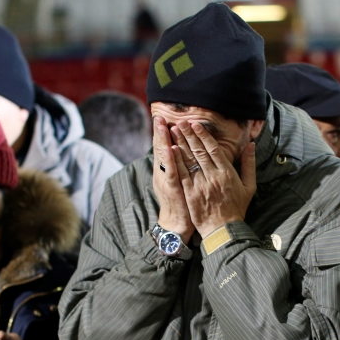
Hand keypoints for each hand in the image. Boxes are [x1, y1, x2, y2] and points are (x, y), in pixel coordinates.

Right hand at [152, 116, 194, 242]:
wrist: (177, 224)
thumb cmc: (181, 201)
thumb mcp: (177, 182)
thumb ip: (178, 165)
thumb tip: (179, 149)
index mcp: (166, 169)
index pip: (164, 147)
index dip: (162, 133)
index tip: (161, 117)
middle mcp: (163, 173)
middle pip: (161, 149)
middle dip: (159, 132)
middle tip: (158, 116)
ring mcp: (167, 180)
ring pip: (164, 157)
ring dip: (163, 140)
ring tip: (161, 125)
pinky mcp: (174, 189)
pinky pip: (172, 172)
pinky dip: (170, 160)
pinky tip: (170, 148)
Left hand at [170, 121, 256, 236]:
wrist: (224, 230)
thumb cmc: (237, 208)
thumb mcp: (249, 186)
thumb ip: (249, 164)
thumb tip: (251, 145)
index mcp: (227, 173)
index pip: (214, 149)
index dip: (204, 135)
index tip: (196, 124)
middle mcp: (213, 176)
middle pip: (199, 151)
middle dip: (189, 135)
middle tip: (181, 122)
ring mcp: (201, 185)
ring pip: (189, 160)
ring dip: (180, 143)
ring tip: (174, 131)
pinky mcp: (190, 193)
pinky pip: (182, 174)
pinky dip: (177, 161)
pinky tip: (171, 150)